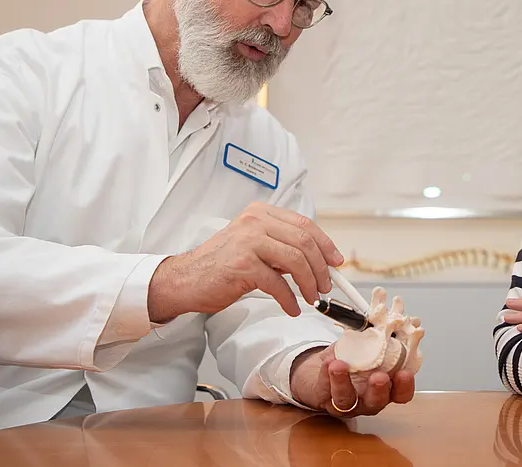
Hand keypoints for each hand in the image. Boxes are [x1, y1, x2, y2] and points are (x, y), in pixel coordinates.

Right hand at [147, 202, 343, 321]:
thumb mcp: (253, 244)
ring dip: (309, 283)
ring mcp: (249, 241)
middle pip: (304, 241)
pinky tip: (292, 308)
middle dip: (321, 267)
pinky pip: (278, 284)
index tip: (335, 262)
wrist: (186, 279)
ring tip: (312, 298)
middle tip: (325, 286)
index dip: (325, 244)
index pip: (304, 224)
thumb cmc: (221, 264)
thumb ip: (280, 246)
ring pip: (296, 260)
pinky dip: (290, 299)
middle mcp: (255, 222)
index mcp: (260, 213)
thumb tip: (316, 260)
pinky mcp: (243, 265)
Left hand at [289, 345, 415, 417]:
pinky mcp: (325, 398)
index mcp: (383, 386)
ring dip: (343, 382)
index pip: (400, 393)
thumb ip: (382, 336)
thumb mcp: (370, 345)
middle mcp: (366, 398)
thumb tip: (399, 319)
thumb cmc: (352, 357)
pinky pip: (325, 389)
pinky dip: (326, 374)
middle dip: (378, 390)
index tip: (404, 373)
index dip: (405, 386)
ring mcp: (345, 401)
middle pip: (377, 402)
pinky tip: (328, 361)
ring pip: (346, 400)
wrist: (327, 367)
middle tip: (378, 377)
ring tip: (339, 365)